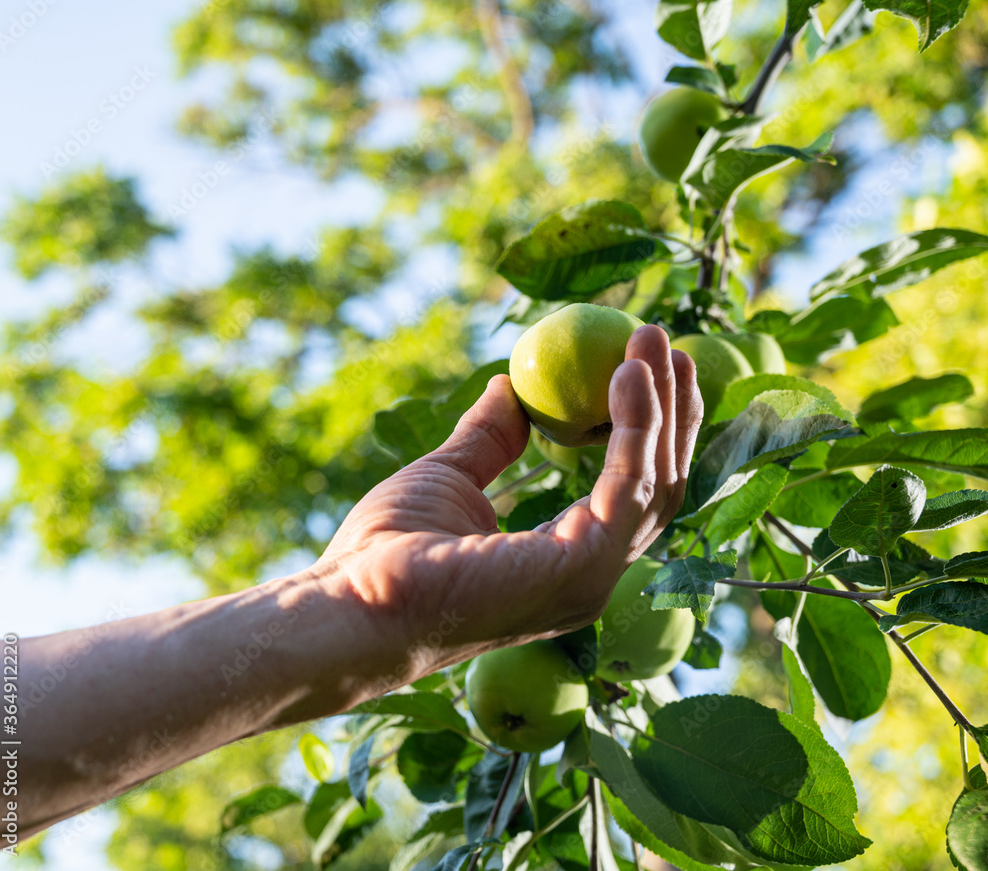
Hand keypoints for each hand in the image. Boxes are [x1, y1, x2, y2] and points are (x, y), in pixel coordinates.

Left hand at [313, 325, 702, 687]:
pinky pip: (630, 482)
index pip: (628, 491)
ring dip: (662, 404)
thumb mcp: (449, 477)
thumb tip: (508, 387)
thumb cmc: (388, 550)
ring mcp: (594, 577)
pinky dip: (637, 423)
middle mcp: (591, 574)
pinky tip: (628, 373)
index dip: (643, 429)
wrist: (354, 599)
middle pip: (659, 484)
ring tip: (652, 338)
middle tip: (664, 344)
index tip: (640, 368)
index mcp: (563, 559)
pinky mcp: (585, 566)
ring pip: (656, 480)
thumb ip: (489, 437)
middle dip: (671, 411)